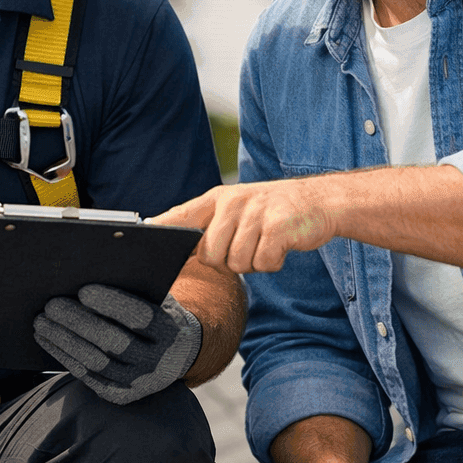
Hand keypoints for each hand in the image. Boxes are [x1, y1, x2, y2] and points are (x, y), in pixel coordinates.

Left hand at [33, 284, 201, 404]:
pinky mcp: (121, 395)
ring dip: (63, 341)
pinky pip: (88, 376)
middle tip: (51, 305)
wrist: (177, 354)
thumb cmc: (158, 314)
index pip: (141, 317)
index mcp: (170, 331)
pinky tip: (48, 340)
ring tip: (41, 322)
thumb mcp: (157, 299)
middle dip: (78, 322)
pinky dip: (64, 357)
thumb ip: (132, 289)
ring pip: (96, 362)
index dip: (112, 304)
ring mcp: (139, 383)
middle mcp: (158, 362)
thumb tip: (87, 273)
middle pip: (114, 342)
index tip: (83, 290)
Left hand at [151, 179, 336, 273]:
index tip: (143, 233)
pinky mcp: (278, 226)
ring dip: (253, 263)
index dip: (161, 228)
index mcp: (218, 199)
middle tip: (248, 246)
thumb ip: (209, 226)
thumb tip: (177, 248)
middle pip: (210, 254)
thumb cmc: (272, 212)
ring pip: (237, 263)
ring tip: (266, 243)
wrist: (320, 201)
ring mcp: (256, 213)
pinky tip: (281, 246)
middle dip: (227, 261)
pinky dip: (273, 264)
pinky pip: (263, 264)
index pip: (182, 215)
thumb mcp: (238, 209)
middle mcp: (233, 202)